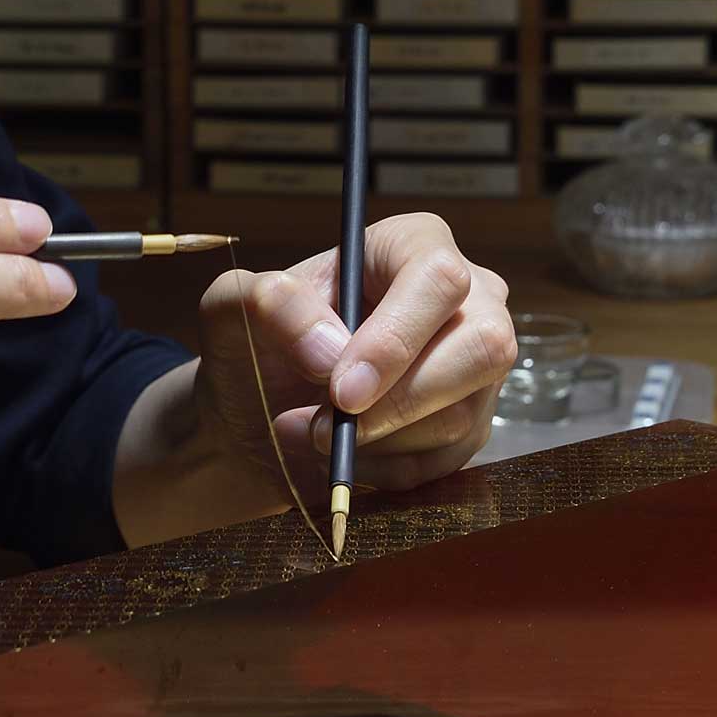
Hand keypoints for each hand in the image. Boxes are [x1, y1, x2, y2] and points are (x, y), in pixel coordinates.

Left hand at [193, 214, 514, 509]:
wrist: (262, 410)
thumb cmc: (258, 343)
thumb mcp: (233, 307)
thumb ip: (264, 303)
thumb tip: (327, 346)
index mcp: (413, 245)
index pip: (438, 279)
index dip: (396, 339)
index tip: (340, 389)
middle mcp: (467, 297)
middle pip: (482, 347)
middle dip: (396, 403)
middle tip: (325, 426)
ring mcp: (478, 363)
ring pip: (461, 414)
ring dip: (377, 441)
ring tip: (311, 434)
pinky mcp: (474, 422)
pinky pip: (449, 460)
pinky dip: (387, 471)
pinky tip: (343, 455)